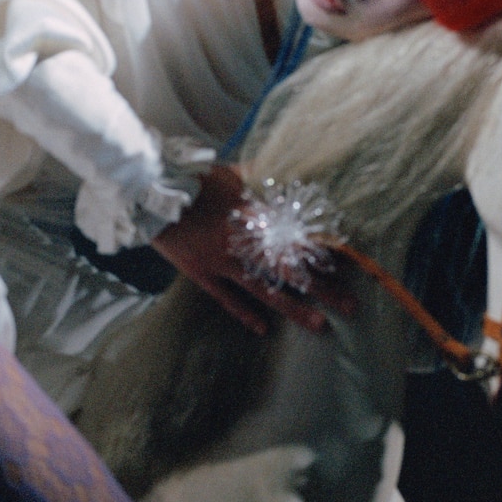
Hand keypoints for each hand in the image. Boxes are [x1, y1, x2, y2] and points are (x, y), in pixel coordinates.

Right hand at [150, 163, 355, 336]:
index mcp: (255, 215)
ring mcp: (222, 261)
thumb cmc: (194, 179)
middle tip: (350, 306)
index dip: (324, 254)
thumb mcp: (233, 173)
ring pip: (264, 290)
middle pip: (291, 270)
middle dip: (323, 288)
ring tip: (319, 324)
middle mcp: (244, 242)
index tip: (348, 267)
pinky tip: (263, 328)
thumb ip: (263, 179)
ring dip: (294, 308)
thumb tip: (291, 176)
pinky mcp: (202, 273)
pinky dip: (245, 313)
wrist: (152, 192)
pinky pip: (227, 298)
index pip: (299, 239)